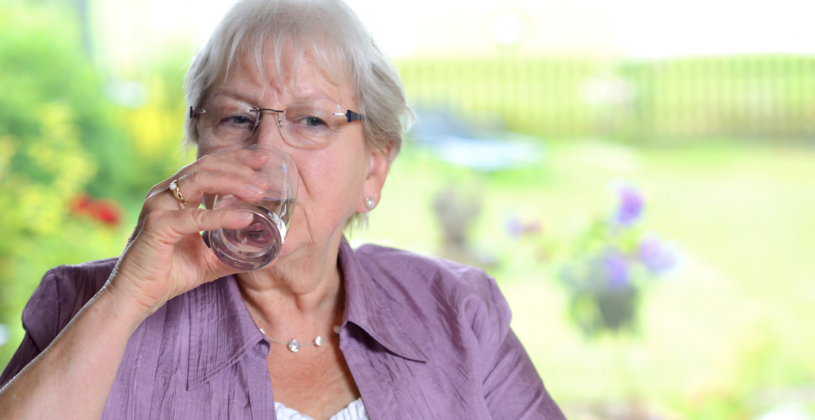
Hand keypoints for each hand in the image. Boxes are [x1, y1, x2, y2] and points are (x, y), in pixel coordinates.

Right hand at [106, 148, 271, 316]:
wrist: (136, 297)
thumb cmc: (169, 274)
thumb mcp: (209, 258)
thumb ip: (234, 250)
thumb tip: (270, 251)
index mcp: (175, 195)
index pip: (208, 166)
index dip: (236, 159)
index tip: (262, 158)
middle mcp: (165, 194)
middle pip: (206, 166)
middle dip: (239, 167)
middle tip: (265, 178)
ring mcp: (159, 206)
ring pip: (200, 181)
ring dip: (234, 182)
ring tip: (259, 192)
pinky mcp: (157, 226)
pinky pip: (195, 217)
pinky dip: (222, 216)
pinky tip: (245, 218)